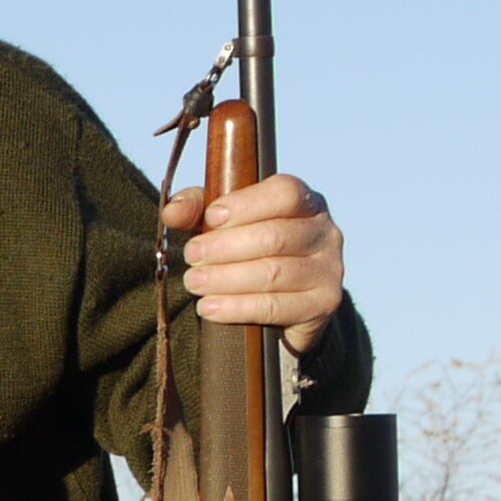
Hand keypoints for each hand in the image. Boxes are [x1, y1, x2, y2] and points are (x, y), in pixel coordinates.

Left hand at [163, 169, 345, 355]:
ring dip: (226, 279)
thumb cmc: (250, 252)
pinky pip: (276, 306)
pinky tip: (210, 308)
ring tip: (194, 282)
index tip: (211, 218)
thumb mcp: (223, 225)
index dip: (246, 204)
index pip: (285, 193)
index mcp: (306, 203)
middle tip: (191, 256)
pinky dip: (237, 308)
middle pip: (274, 236)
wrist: (284, 305)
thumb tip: (172, 212)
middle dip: (225, 247)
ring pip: (273, 272)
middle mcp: (324, 232)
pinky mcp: (324, 303)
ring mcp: (329, 269)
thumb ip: (198, 210)